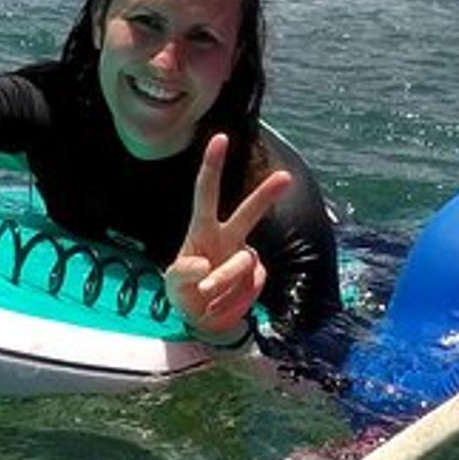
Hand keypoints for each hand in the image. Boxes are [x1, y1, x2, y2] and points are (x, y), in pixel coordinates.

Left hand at [163, 132, 293, 343]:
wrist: (203, 322)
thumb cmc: (184, 294)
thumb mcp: (172, 286)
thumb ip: (182, 274)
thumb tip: (203, 264)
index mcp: (202, 229)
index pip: (206, 192)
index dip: (213, 165)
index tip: (220, 137)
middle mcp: (227, 236)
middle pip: (248, 212)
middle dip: (266, 194)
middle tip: (286, 176)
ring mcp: (245, 255)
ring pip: (242, 262)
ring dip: (223, 283)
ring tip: (206, 300)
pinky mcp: (257, 276)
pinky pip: (250, 285)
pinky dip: (232, 300)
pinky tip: (220, 306)